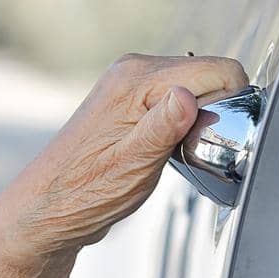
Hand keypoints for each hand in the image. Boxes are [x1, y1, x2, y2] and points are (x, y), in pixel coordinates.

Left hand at [0, 53, 247, 265]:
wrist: (48, 208)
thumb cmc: (85, 192)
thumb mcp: (133, 164)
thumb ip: (164, 127)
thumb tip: (187, 95)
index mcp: (137, 80)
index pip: (216, 69)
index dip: (230, 102)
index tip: (216, 135)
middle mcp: (134, 71)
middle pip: (208, 75)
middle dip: (216, 110)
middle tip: (192, 149)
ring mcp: (131, 84)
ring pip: (194, 87)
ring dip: (199, 118)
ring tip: (176, 152)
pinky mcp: (131, 100)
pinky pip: (176, 100)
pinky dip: (183, 122)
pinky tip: (166, 149)